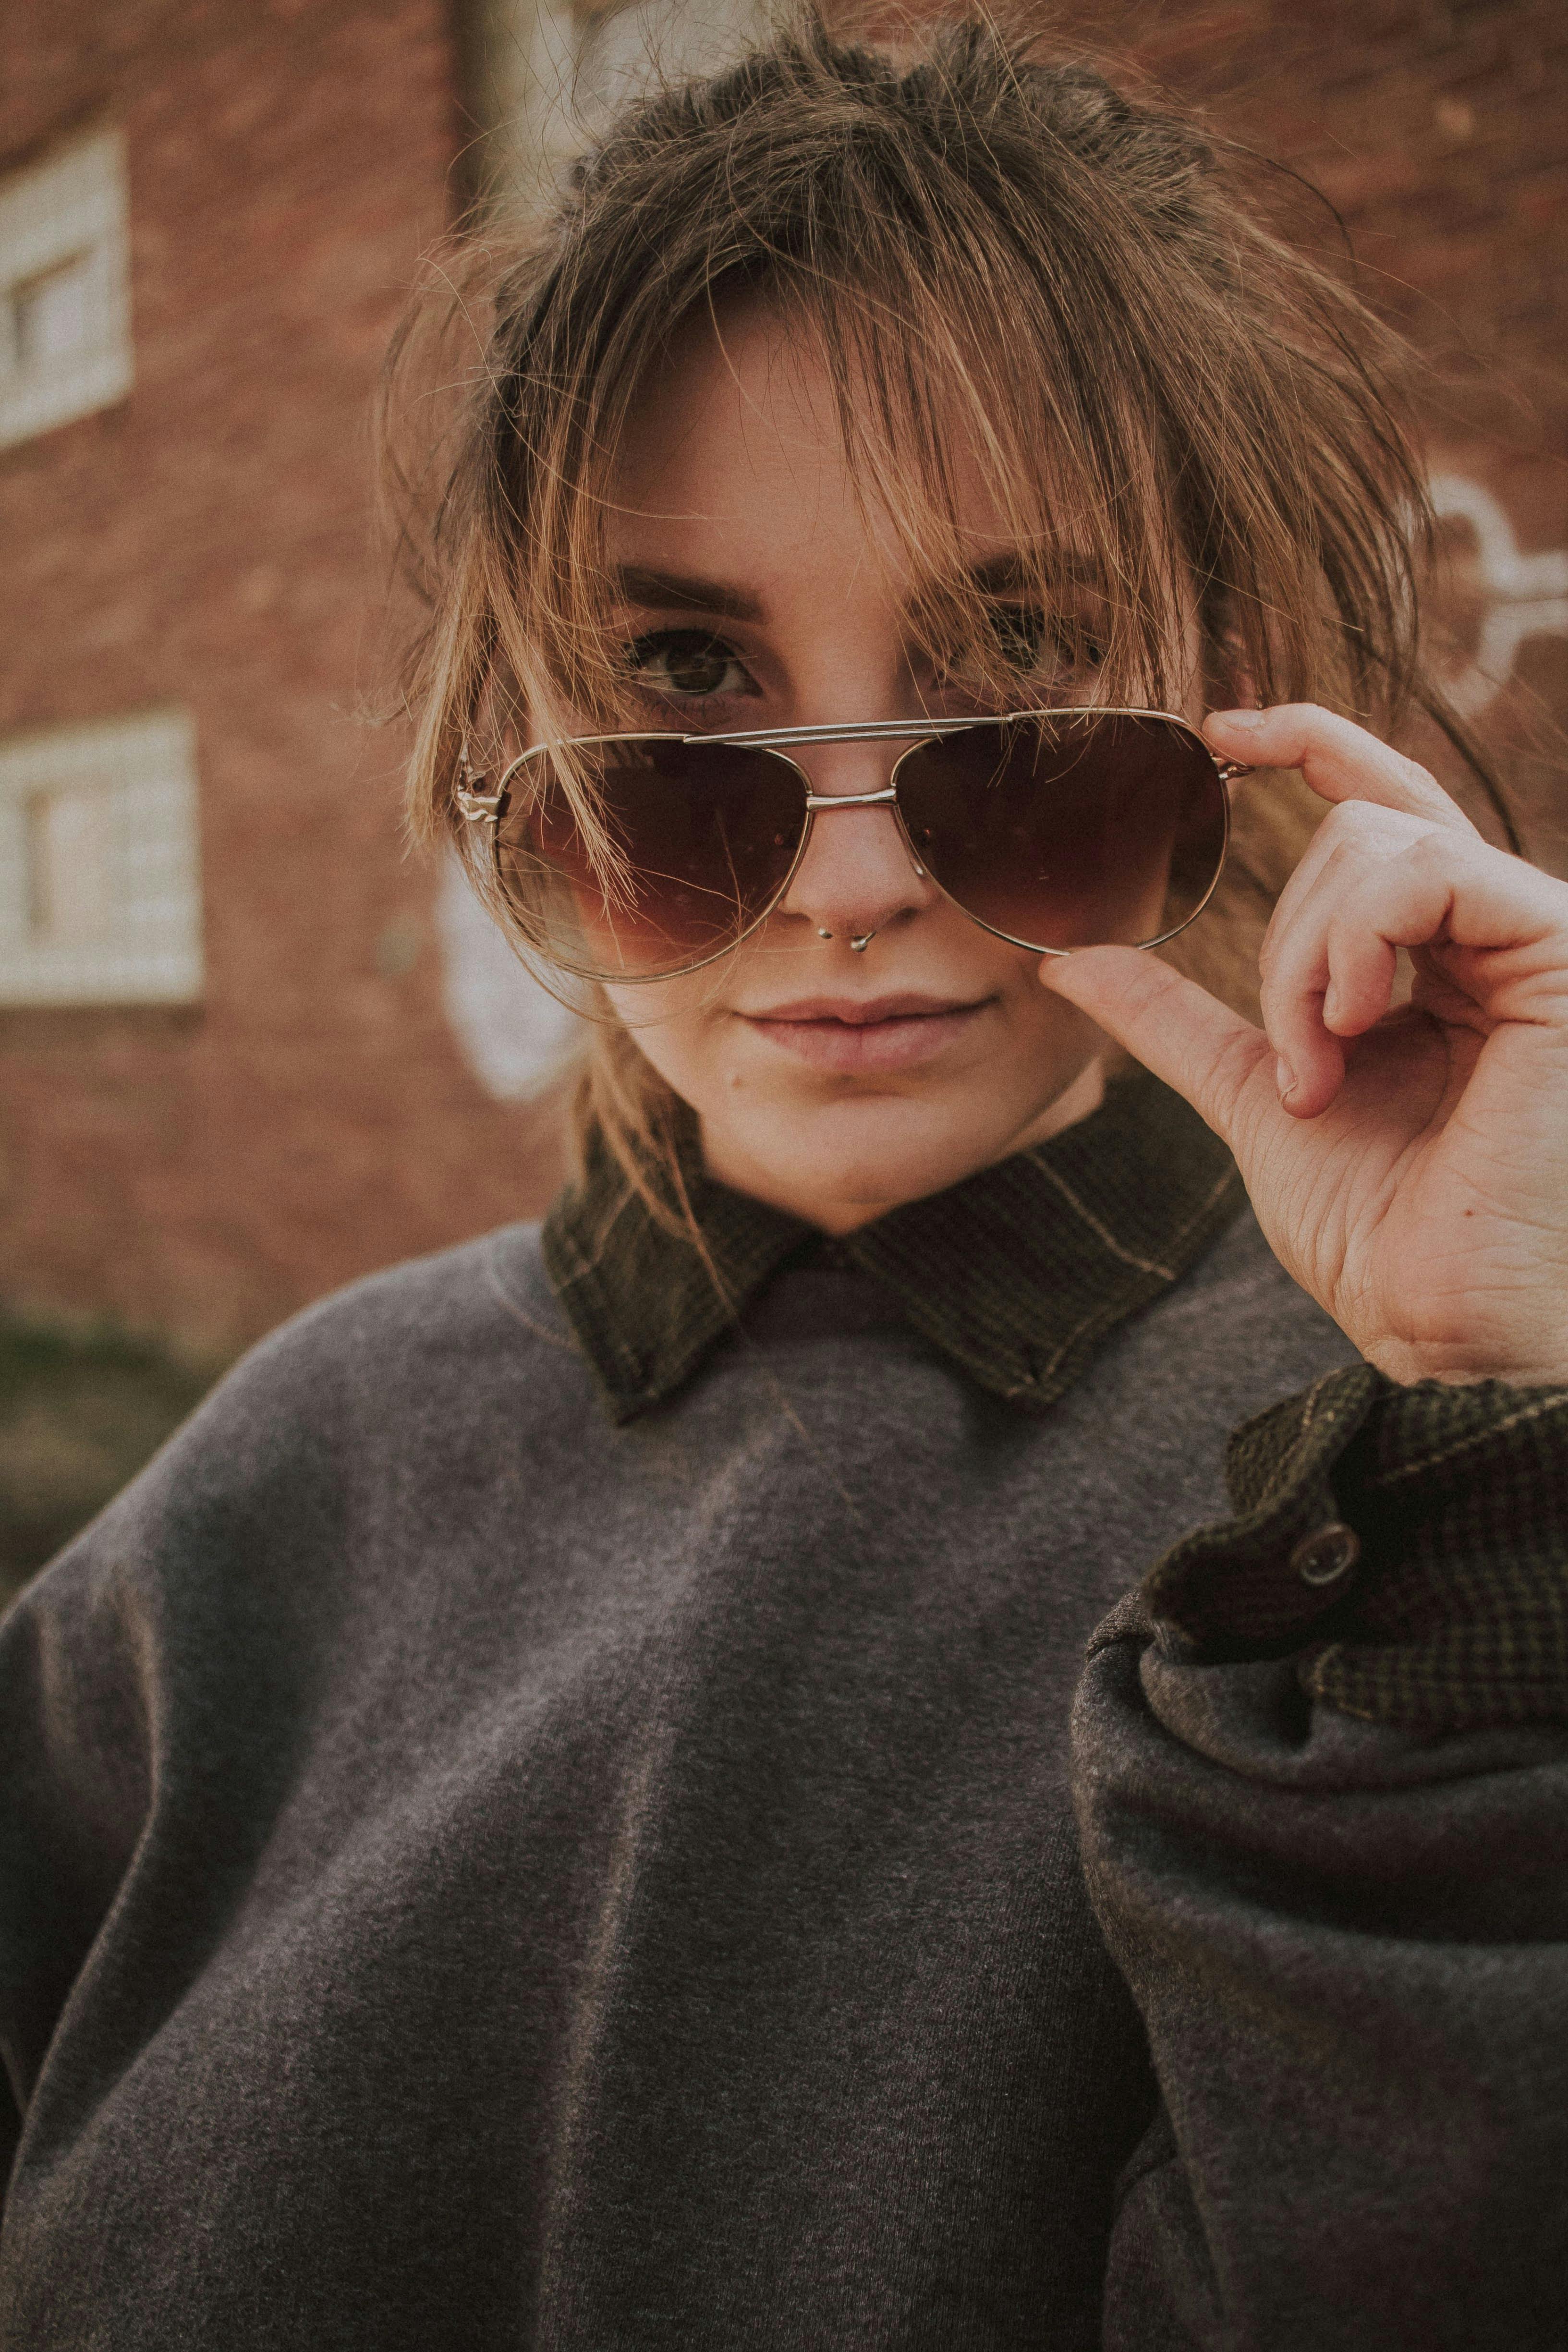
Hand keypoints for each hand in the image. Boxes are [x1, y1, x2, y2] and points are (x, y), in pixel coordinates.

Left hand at [1041, 705, 1567, 1385]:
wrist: (1441, 1313)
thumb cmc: (1382, 1234)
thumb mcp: (1254, 1099)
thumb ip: (1176, 1021)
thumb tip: (1070, 960)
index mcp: (1442, 967)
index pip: (1383, 808)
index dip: (1309, 744)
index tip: (1219, 729)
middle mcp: (1498, 939)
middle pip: (1355, 833)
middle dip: (1283, 947)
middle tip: (1296, 1067)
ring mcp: (1536, 937)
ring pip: (1376, 845)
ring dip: (1306, 960)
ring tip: (1320, 1067)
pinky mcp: (1560, 946)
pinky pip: (1424, 867)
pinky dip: (1355, 940)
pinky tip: (1352, 1023)